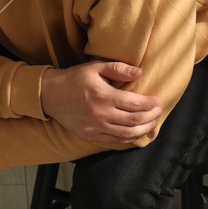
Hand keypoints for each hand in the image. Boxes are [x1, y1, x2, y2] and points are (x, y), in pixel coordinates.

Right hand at [40, 61, 161, 144]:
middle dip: (150, 117)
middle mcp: (101, 114)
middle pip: (133, 120)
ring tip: (151, 124)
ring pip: (126, 133)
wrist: (50, 95)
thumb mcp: (95, 67)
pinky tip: (135, 134)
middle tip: (158, 112)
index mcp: (103, 96)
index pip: (134, 103)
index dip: (149, 103)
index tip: (157, 100)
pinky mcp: (90, 134)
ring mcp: (95, 127)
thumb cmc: (73, 78)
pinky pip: (113, 141)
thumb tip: (139, 72)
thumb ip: (118, 68)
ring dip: (142, 130)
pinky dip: (127, 139)